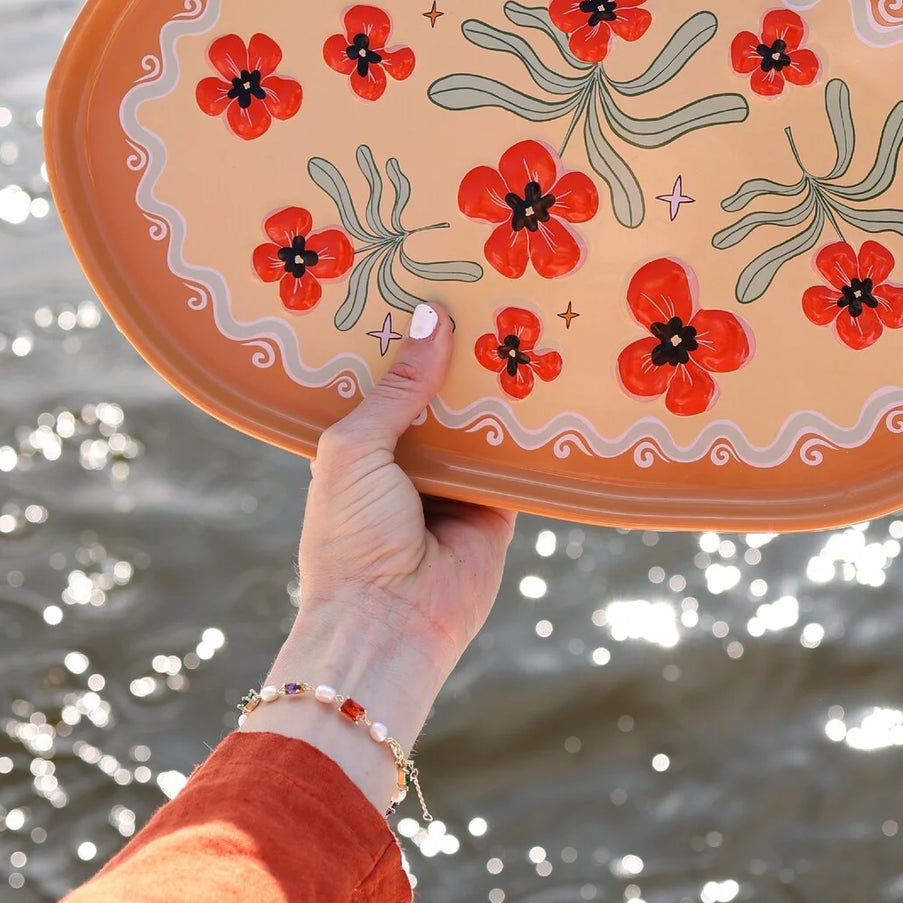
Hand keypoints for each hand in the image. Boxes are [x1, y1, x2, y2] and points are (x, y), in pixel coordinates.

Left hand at [238, 302, 516, 812]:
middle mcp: (409, 458)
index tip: (425, 280)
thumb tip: (432, 316)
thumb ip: (399, 388)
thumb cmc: (349, 536)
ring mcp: (456, 481)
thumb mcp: (355, 448)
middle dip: (461, 351)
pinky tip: (553, 373)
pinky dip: (533, 426)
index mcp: (362, 444)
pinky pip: (521, 457)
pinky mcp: (501, 505)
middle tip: (487, 285)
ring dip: (500, 381)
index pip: (388, 378)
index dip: (404, 337)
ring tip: (525, 311)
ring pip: (484, 419)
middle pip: (442, 392)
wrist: (388, 622)